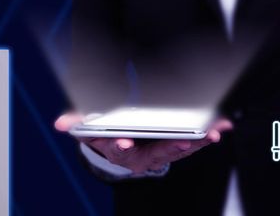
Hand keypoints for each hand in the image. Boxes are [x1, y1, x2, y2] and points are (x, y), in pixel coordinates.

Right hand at [55, 113, 231, 173]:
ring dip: (197, 141)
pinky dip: (206, 136)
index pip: (120, 150)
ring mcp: (161, 154)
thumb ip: (77, 122)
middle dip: (171, 146)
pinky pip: (192, 143)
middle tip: (182, 141)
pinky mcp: (176, 148)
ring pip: (180, 149)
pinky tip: (220, 126)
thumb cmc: (109, 135)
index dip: (122, 147)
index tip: (124, 143)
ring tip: (211, 132)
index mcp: (121, 151)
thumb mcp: (91, 130)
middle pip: (157, 152)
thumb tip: (59, 123)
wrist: (123, 149)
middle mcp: (142, 157)